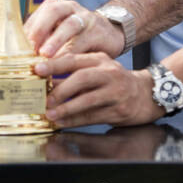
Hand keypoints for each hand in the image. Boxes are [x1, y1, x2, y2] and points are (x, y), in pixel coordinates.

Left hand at [24, 0, 124, 58]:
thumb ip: (41, 40)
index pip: (37, 14)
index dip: (27, 31)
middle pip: (54, 10)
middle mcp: (70, 7)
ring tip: (46, 55)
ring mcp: (86, 17)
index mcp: (55, 6)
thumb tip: (18, 57)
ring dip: (56, 40)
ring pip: (70, 25)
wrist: (109, 34)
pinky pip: (84, 41)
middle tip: (31, 47)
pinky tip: (65, 64)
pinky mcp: (98, 31)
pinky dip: (73, 52)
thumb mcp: (56, 33)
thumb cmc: (75, 36)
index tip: (17, 49)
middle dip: (40, 28)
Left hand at [35, 51, 162, 126]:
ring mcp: (116, 92)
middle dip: (60, 90)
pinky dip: (75, 120)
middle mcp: (109, 73)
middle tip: (44, 99)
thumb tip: (44, 81)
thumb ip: (73, 73)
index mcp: (100, 60)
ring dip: (66, 109)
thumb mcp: (97, 70)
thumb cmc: (114, 81)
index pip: (74, 59)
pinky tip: (62, 123)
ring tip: (50, 114)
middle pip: (81, 78)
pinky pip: (93, 117)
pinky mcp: (119, 110)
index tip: (36, 70)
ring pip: (87, 100)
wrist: (146, 93)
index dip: (54, 64)